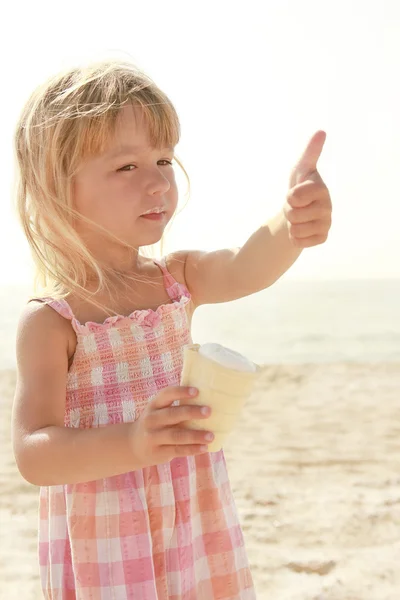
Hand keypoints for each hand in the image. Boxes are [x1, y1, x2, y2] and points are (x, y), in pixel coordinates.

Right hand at [129, 386, 212, 467]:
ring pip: (176, 435)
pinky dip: (192, 449)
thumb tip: (208, 399)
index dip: (181, 392)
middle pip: (172, 414)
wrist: (133, 444)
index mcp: (154, 405)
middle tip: (209, 411)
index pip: (166, 394)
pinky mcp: (158, 452)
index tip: (196, 391)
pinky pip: (177, 450)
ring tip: (211, 435)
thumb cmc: (156, 422)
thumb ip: (176, 406)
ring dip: (195, 435)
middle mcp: (152, 419)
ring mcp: (153, 437)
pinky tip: (205, 447)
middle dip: (191, 412)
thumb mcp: (159, 410)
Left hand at [284, 130, 331, 247]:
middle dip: (289, 211)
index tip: (295, 193)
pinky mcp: (322, 238)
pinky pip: (299, 242)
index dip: (289, 197)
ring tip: (299, 216)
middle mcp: (327, 207)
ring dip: (292, 224)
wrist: (300, 210)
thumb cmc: (300, 185)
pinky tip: (302, 228)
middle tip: (296, 206)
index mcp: (321, 189)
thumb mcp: (301, 168)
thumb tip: (321, 132)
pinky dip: (295, 237)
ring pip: (295, 229)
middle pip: (293, 214)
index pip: (294, 197)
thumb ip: (310, 151)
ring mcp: (326, 223)